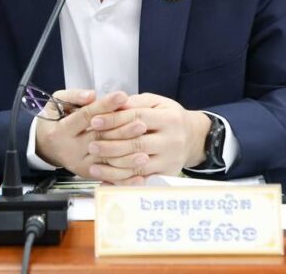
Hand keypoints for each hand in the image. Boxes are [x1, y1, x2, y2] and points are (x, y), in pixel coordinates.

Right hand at [34, 90, 136, 178]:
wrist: (45, 146)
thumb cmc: (54, 120)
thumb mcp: (56, 103)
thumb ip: (73, 97)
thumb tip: (91, 95)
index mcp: (62, 130)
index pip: (85, 116)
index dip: (104, 106)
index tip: (122, 96)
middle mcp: (71, 149)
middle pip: (99, 139)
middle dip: (121, 131)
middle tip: (141, 123)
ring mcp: (80, 164)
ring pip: (106, 160)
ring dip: (127, 156)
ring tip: (145, 149)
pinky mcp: (89, 174)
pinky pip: (108, 176)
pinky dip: (125, 176)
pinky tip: (140, 172)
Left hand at [86, 93, 210, 181]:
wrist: (194, 137)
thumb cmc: (169, 117)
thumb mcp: (157, 102)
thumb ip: (135, 103)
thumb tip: (113, 104)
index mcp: (169, 119)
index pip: (137, 118)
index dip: (114, 120)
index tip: (94, 121)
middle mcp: (172, 140)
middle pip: (137, 144)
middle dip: (111, 145)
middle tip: (91, 145)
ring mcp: (170, 160)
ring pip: (138, 165)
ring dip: (114, 167)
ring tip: (94, 166)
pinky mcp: (167, 174)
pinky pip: (142, 181)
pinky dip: (123, 182)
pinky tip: (107, 181)